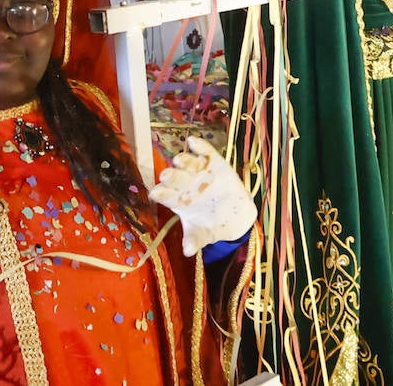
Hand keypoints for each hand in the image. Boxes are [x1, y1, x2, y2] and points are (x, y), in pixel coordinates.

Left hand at [149, 136, 255, 257]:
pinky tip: (193, 142)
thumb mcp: (204, 235)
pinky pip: (204, 151)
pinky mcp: (213, 162)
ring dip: (183, 160)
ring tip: (179, 159)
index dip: (160, 193)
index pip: (164, 195)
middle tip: (167, 176)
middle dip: (170, 176)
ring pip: (187, 162)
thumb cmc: (212, 225)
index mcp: (177, 201)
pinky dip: (199, 146)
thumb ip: (195, 240)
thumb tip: (187, 251)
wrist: (235, 215)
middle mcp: (184, 184)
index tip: (157, 193)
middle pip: (173, 177)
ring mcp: (198, 172)